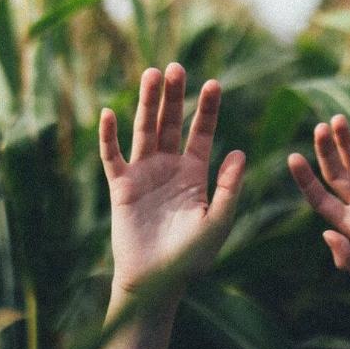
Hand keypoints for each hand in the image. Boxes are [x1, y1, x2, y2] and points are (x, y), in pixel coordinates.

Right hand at [99, 63, 245, 294]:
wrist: (156, 281)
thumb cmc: (190, 257)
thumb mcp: (216, 222)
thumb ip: (228, 189)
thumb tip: (240, 152)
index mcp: (194, 174)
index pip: (201, 133)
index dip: (207, 109)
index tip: (214, 83)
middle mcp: (168, 167)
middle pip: (171, 123)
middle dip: (174, 96)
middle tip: (176, 66)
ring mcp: (143, 174)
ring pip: (144, 131)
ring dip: (147, 104)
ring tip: (151, 74)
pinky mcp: (120, 186)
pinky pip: (112, 156)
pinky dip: (109, 136)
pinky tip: (109, 113)